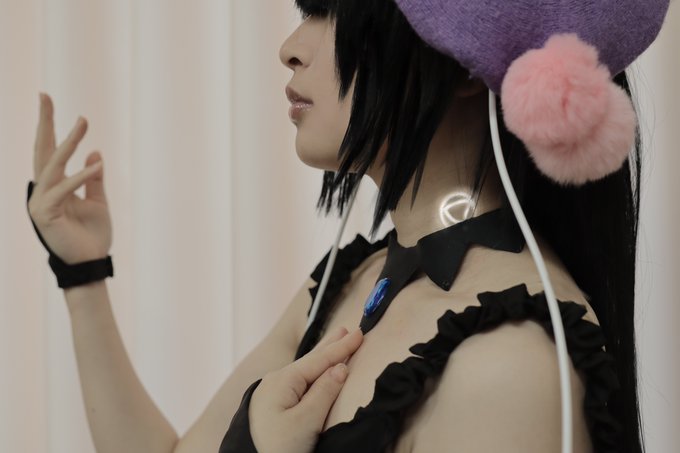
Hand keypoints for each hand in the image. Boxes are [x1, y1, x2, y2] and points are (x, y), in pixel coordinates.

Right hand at [28, 94, 111, 263]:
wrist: (92, 262)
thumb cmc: (93, 235)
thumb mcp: (98, 201)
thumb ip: (94, 178)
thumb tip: (95, 152)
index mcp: (54, 186)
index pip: (48, 151)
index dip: (48, 126)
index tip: (46, 99)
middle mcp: (43, 190)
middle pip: (42, 150)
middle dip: (44, 123)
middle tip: (45, 96)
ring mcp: (40, 202)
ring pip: (53, 166)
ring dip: (69, 143)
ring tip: (83, 123)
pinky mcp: (45, 214)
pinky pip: (64, 189)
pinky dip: (80, 177)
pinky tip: (96, 165)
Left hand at [249, 327, 362, 452]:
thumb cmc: (277, 447)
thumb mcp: (305, 421)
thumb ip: (324, 392)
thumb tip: (340, 367)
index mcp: (283, 380)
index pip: (319, 360)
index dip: (342, 347)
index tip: (359, 333)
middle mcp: (275, 381)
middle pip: (310, 359)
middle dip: (330, 345)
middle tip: (346, 329)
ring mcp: (272, 393)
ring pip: (304, 370)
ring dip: (322, 357)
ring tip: (334, 341)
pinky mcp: (272, 406)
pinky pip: (299, 382)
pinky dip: (313, 372)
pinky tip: (315, 372)